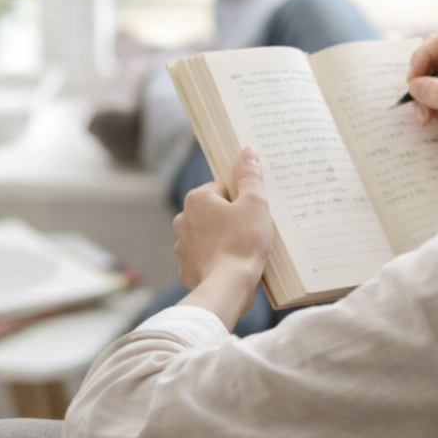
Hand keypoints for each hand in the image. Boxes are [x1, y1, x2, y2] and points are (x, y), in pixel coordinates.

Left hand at [175, 146, 272, 327]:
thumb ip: (250, 175)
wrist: (228, 286)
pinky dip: (216, 259)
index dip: (242, 199)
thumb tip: (247, 151)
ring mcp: (182, 245)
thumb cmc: (243, 243)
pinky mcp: (186, 267)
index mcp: (197, 199)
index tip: (252, 212)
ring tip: (243, 250)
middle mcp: (183, 219)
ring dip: (223, 238)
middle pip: (214, 211)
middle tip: (251, 231)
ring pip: (208, 234)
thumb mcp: (255, 203)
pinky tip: (231, 265)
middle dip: (231, 218)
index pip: (223, 188)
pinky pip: (204, 257)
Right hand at [406, 32, 437, 183]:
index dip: (424, 54)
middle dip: (422, 78)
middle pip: (437, 59)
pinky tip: (430, 121)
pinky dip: (428, 106)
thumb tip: (414, 84)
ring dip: (423, 96)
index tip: (412, 77)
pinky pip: (436, 96)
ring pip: (433, 79)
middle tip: (415, 99)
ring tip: (425, 118)